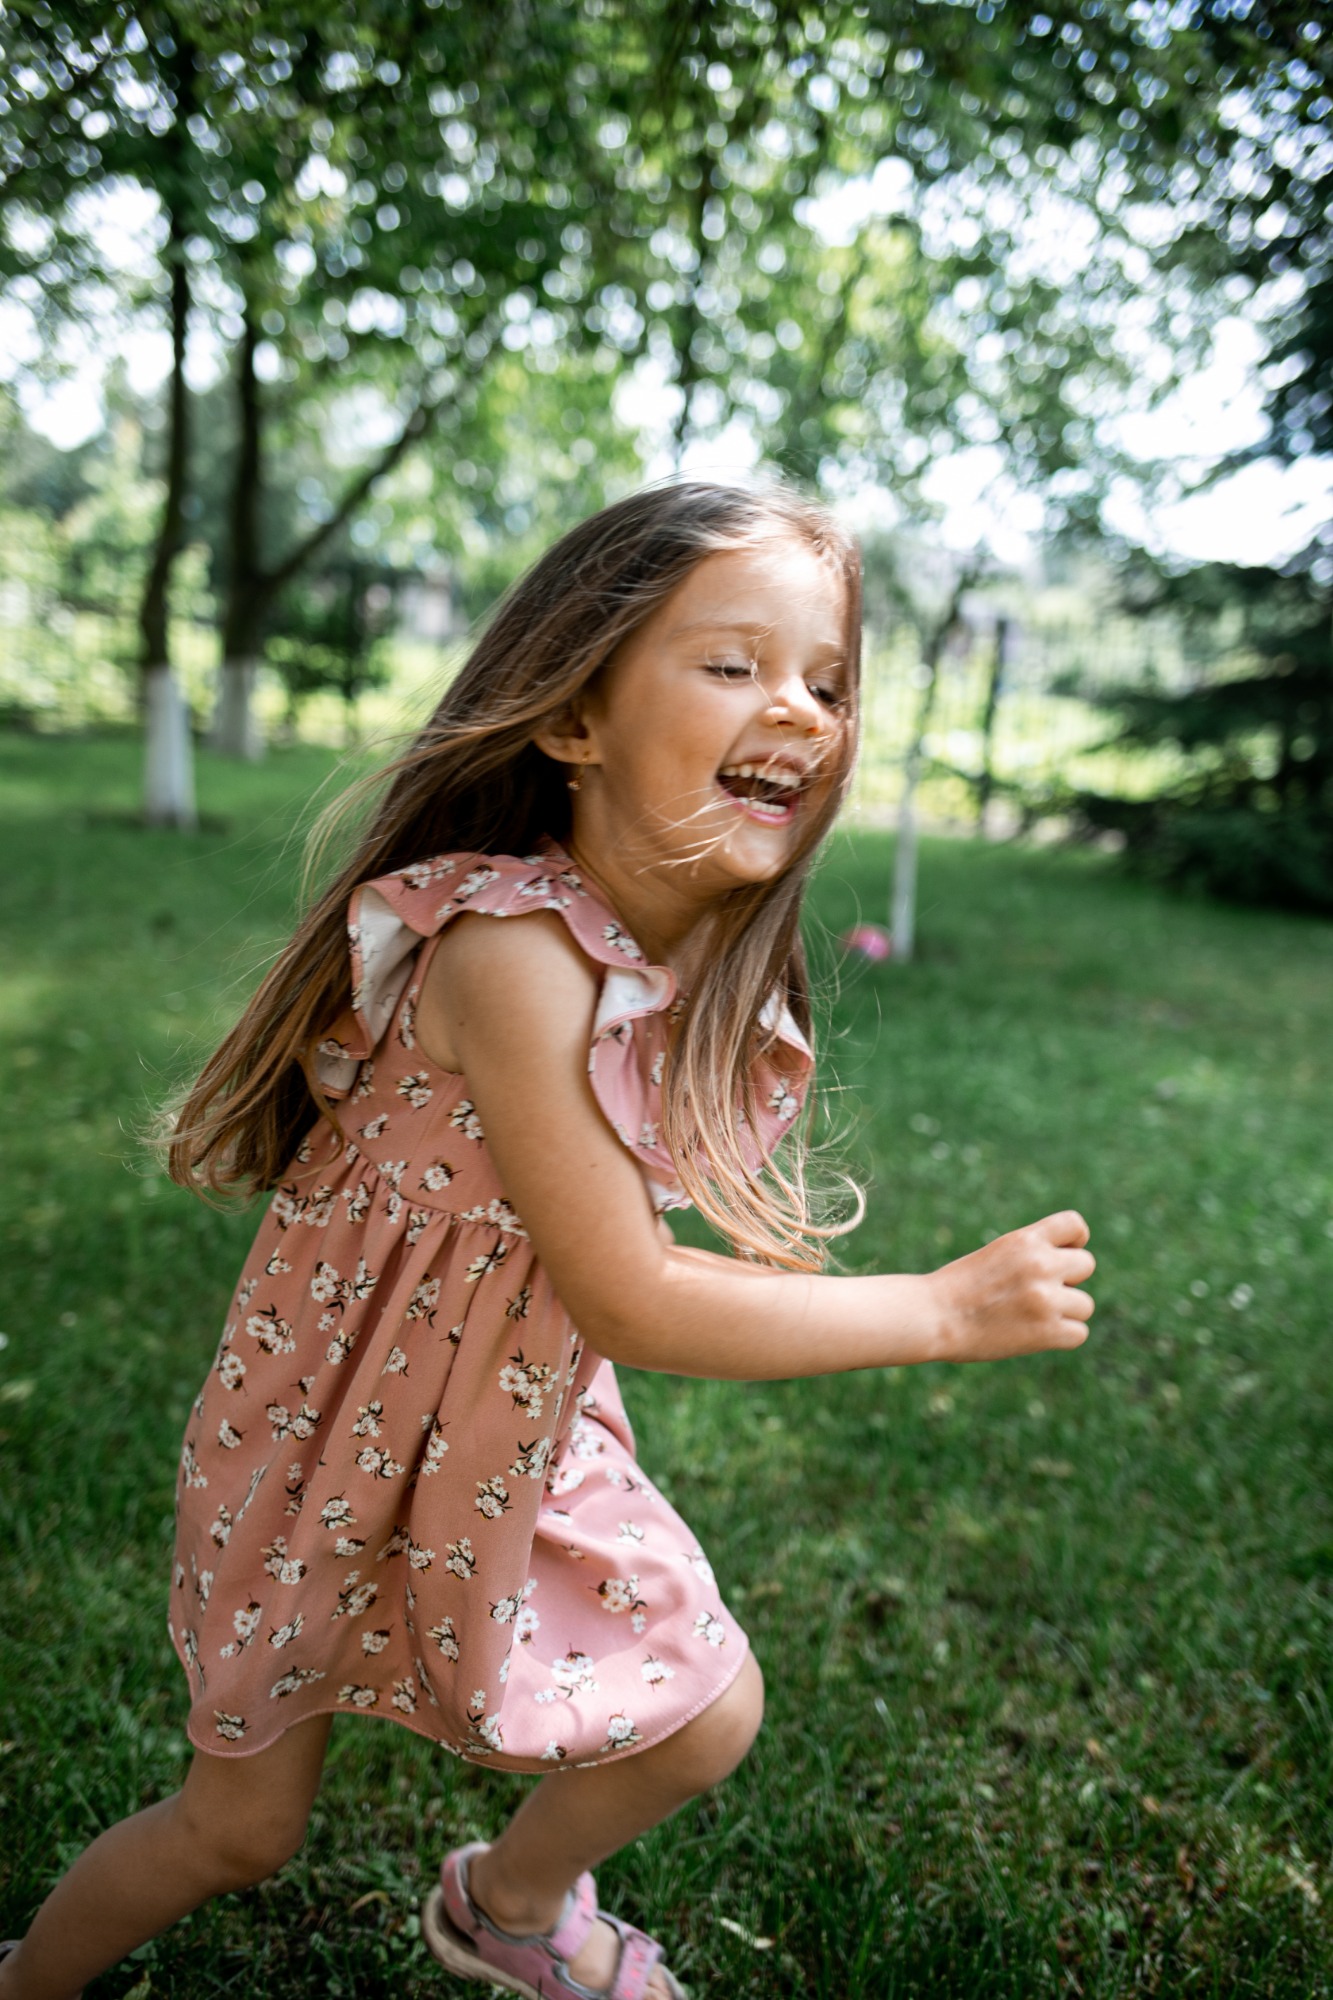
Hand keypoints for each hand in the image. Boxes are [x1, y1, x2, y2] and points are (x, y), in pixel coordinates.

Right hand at [928, 1210, 1094, 1362]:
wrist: (934, 1316)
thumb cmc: (959, 1287)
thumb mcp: (998, 1254)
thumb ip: (1032, 1255)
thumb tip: (1070, 1270)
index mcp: (1025, 1240)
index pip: (1075, 1225)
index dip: (1074, 1242)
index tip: (1059, 1256)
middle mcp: (1040, 1264)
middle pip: (1086, 1265)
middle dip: (1068, 1280)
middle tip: (1036, 1293)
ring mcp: (1045, 1298)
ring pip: (1084, 1305)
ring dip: (1065, 1313)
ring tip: (1030, 1317)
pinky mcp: (1047, 1331)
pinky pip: (1078, 1333)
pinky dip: (1061, 1337)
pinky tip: (1034, 1335)